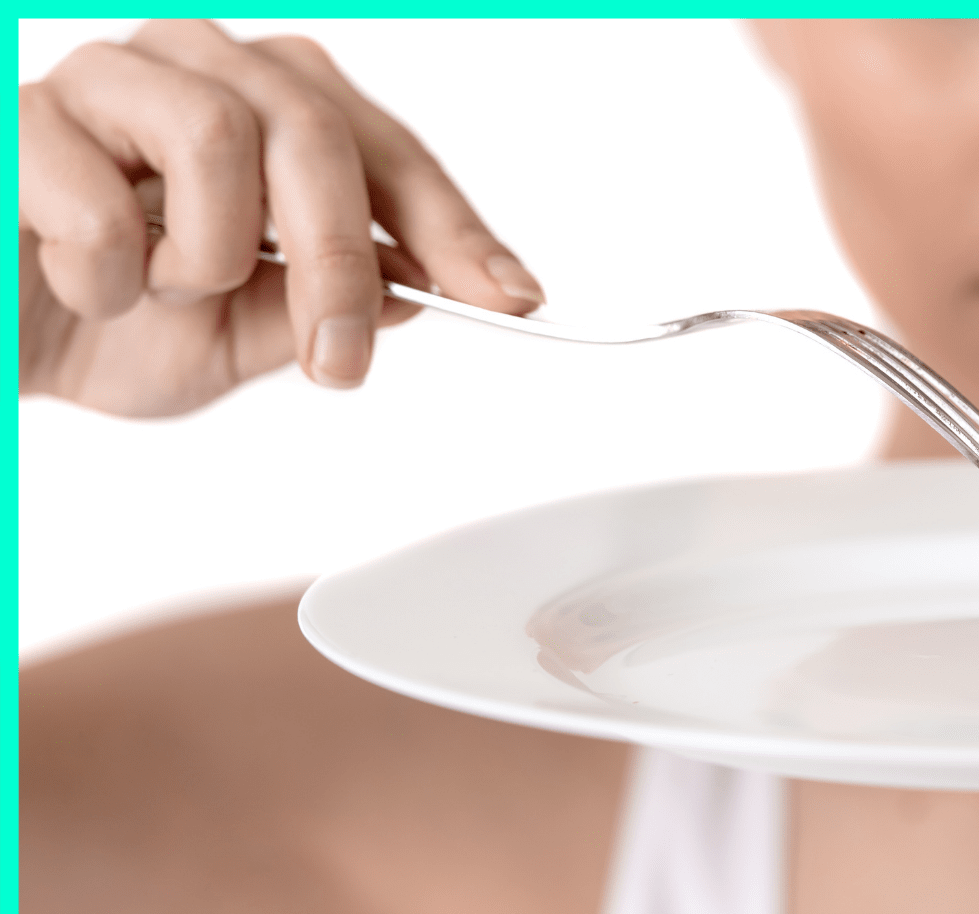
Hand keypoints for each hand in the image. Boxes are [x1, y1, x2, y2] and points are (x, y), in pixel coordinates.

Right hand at [19, 19, 546, 415]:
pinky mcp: (21, 119)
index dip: (454, 226)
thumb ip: (331, 306)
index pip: (388, 152)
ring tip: (164, 290)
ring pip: (220, 138)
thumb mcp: (244, 336)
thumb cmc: (108, 321)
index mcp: (267, 109)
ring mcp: (107, 79)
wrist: (4, 338)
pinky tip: (88, 286)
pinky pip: (101, 203)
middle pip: (319, 130)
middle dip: (343, 263)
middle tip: (337, 363)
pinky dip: (109, 278)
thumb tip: (424, 291)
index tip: (511, 296)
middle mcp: (198, 70)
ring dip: (208, 258)